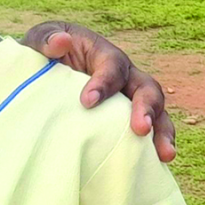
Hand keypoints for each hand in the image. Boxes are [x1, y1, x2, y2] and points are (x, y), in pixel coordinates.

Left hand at [23, 22, 175, 161]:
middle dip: (145, 108)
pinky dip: (154, 146)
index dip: (103, 82)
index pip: (112, 66)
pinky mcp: (125, 118)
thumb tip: (61, 42)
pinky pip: (148, 131)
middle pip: (146, 88)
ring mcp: (129, 98)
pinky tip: (156, 165)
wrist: (44, 69)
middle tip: (140, 129)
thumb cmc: (45, 52)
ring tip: (164, 154)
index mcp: (104, 54)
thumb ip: (46, 40)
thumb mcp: (40, 40)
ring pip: (156, 111)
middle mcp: (125, 76)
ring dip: (162, 132)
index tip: (87, 102)